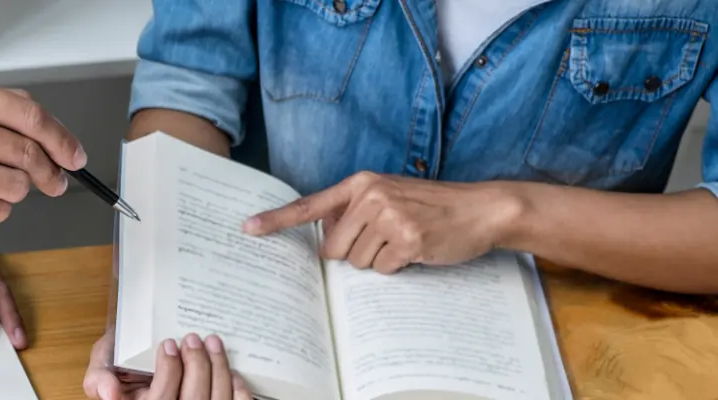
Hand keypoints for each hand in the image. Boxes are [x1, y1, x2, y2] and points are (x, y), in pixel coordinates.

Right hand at [83, 332, 252, 399]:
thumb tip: (109, 393)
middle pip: (194, 399)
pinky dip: (240, 390)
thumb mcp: (103, 372)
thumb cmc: (123, 374)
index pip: (161, 399)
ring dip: (220, 369)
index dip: (169, 371)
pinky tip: (233, 372)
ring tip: (213, 343)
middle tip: (193, 338)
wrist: (136, 379)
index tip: (170, 344)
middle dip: (198, 364)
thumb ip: (98, 377)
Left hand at [244, 172, 524, 272]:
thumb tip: (324, 240)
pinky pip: (383, 269)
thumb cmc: (430, 205)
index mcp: (360, 184)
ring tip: (404, 240)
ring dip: (378, 260)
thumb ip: (354, 211)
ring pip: (356, 262)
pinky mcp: (408, 239)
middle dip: (353, 254)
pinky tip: (416, 249)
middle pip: (333, 248)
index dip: (276, 220)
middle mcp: (370, 196)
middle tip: (383, 239)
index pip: (308, 206)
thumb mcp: (388, 195)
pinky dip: (398, 266)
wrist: (480, 208)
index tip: (247, 229)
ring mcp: (389, 216)